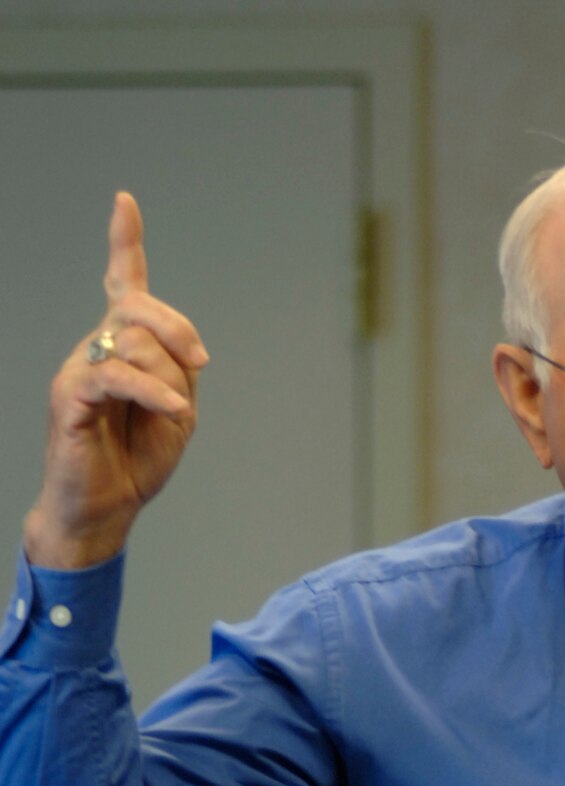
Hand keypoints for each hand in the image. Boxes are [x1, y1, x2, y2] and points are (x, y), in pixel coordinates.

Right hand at [23, 192, 208, 568]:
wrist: (103, 509)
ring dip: (168, 377)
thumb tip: (177, 350)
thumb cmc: (135, 463)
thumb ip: (179, 374)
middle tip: (199, 362)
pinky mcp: (71, 397)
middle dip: (177, 328)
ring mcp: (80, 369)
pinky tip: (173, 411)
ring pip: (133, 339)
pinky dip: (152, 391)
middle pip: (138, 307)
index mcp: (122, 349)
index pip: (123, 286)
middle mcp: (96, 349)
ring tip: (172, 413)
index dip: (125, 243)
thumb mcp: (176, 415)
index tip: (125, 202)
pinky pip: (115, 375)